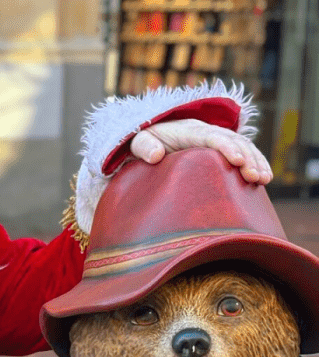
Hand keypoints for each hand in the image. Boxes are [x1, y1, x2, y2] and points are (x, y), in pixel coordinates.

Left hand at [131, 118, 272, 184]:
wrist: (153, 135)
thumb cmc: (146, 141)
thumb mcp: (138, 141)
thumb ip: (144, 146)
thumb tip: (155, 156)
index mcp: (189, 130)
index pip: (212, 137)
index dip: (226, 148)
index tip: (237, 161)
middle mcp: (208, 131)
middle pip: (233, 141)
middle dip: (247, 157)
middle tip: (253, 177)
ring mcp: (217, 138)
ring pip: (243, 145)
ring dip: (256, 161)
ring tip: (263, 180)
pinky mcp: (222, 147)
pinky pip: (244, 151)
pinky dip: (257, 162)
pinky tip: (265, 178)